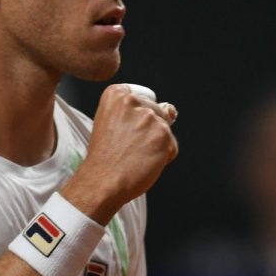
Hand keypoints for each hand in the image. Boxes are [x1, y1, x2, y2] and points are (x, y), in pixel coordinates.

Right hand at [62, 83, 178, 223]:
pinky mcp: (163, 134)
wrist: (103, 181)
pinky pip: (173, 146)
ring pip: (165, 129)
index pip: (141, 97)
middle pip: (156, 112)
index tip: (125, 131)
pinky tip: (144, 162)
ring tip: (135, 156)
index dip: (136, 118)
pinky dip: (164, 157)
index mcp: (115, 94)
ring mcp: (149, 117)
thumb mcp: (110, 124)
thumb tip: (171, 109)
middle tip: (129, 147)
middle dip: (149, 131)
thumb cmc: (105, 158)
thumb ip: (138, 112)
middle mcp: (132, 101)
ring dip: (156, 145)